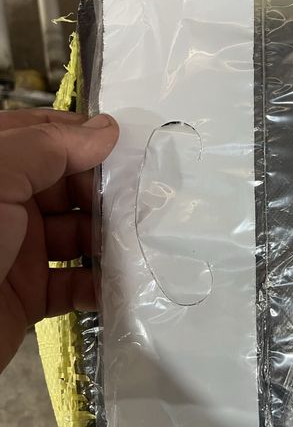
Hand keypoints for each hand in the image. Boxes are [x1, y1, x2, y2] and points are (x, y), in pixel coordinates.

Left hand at [0, 109, 118, 371]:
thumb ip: (50, 147)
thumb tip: (106, 130)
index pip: (41, 136)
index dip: (81, 137)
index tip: (126, 146)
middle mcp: (5, 206)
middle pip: (68, 188)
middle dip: (106, 194)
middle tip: (144, 201)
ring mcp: (17, 251)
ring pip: (76, 237)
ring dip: (109, 241)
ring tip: (143, 243)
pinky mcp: (28, 296)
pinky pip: (74, 285)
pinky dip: (99, 286)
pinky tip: (121, 284)